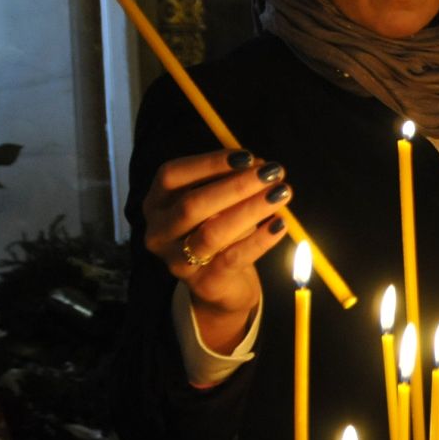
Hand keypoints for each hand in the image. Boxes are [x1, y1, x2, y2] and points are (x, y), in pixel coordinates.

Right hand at [141, 149, 289, 344]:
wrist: (220, 284)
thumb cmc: (219, 230)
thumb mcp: (219, 203)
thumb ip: (231, 182)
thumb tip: (260, 165)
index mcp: (157, 202)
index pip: (172, 175)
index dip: (208, 164)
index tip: (248, 156)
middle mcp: (159, 231)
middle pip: (192, 204)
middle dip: (235, 186)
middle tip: (272, 172)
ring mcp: (177, 261)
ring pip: (212, 233)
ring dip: (251, 209)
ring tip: (281, 194)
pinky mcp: (204, 283)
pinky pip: (233, 258)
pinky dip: (260, 240)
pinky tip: (280, 224)